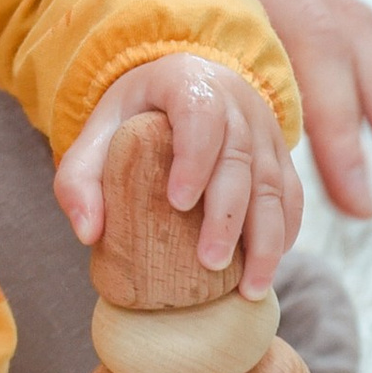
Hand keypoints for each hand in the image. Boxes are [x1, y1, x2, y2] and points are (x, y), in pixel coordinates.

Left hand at [54, 54, 301, 297]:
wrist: (185, 88)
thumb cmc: (136, 116)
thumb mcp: (98, 132)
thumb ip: (79, 179)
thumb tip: (88, 233)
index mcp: (188, 84)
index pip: (199, 116)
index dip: (194, 159)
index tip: (178, 203)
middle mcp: (236, 104)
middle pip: (240, 159)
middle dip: (227, 215)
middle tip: (209, 262)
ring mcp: (265, 131)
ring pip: (275, 184)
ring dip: (266, 239)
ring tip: (249, 288)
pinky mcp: (281, 157)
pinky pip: (292, 197)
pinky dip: (283, 234)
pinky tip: (266, 268)